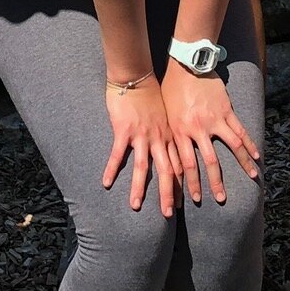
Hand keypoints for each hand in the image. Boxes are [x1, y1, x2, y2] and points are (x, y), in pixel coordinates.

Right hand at [102, 77, 180, 217]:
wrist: (137, 75)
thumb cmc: (152, 93)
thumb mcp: (168, 114)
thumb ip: (169, 132)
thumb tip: (174, 147)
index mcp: (170, 136)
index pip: (179, 165)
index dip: (181, 185)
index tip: (183, 203)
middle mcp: (159, 138)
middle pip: (166, 171)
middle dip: (168, 194)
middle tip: (168, 215)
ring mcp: (141, 135)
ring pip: (143, 167)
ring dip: (139, 188)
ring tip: (136, 206)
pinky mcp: (124, 130)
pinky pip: (118, 154)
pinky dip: (112, 169)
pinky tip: (106, 183)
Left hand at [162, 62, 260, 204]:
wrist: (186, 65)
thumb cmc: (171, 89)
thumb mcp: (166, 115)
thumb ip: (172, 136)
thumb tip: (169, 157)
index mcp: (179, 132)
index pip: (185, 165)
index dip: (189, 184)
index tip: (192, 199)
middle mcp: (197, 129)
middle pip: (207, 162)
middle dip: (214, 183)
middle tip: (219, 199)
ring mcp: (214, 120)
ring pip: (230, 147)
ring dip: (241, 164)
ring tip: (253, 178)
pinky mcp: (225, 111)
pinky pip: (240, 130)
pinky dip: (249, 143)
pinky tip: (257, 155)